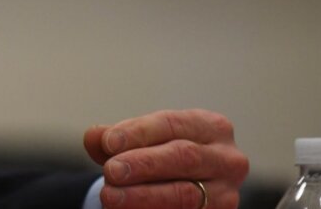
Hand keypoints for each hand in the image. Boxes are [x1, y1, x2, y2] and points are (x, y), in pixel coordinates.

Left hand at [83, 109, 247, 208]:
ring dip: (144, 196)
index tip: (109, 142)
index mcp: (211, 127)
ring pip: (185, 195)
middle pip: (183, 157)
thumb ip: (117, 138)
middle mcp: (227, 159)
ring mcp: (226, 193)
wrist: (189, 186)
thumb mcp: (143, 141)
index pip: (172, 124)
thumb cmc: (164, 156)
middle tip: (111, 172)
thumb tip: (93, 136)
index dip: (139, 132)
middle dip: (143, 164)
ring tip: (111, 197)